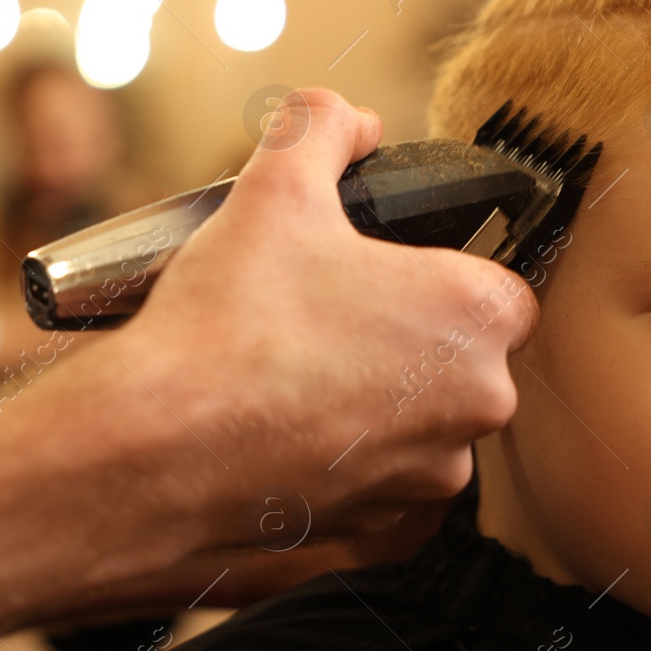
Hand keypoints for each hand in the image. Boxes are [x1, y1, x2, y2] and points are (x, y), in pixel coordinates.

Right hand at [38, 88, 534, 566]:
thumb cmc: (227, 322)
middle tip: (323, 318)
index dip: (437, 273)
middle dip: (403, 338)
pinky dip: (341, 461)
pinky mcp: (381, 530)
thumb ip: (323, 128)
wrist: (152, 452)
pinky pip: (378, 483)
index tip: (382, 273)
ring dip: (375, 403)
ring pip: (420, 425)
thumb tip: (349, 120)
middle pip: (460, 358)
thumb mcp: (273, 187)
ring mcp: (430, 477)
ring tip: (292, 375)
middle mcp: (479, 405)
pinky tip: (281, 432)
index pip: (497, 286)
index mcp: (478, 316)